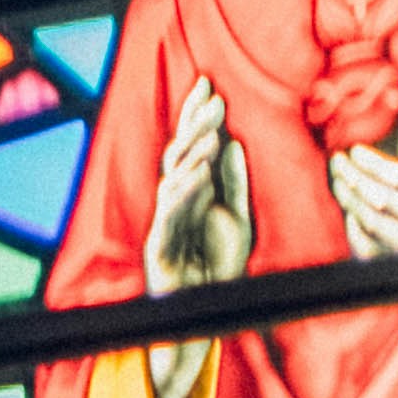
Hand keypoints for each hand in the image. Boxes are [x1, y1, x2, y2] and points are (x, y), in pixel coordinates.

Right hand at [145, 73, 250, 299]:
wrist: (207, 313)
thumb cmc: (219, 266)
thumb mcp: (238, 219)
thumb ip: (234, 183)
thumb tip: (232, 142)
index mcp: (192, 189)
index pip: (193, 144)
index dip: (198, 115)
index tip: (210, 85)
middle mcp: (175, 200)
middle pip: (180, 154)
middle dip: (196, 124)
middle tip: (213, 98)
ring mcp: (164, 222)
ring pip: (173, 179)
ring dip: (192, 156)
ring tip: (213, 135)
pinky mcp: (159, 247)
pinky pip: (170, 215)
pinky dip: (184, 194)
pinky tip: (199, 176)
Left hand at [329, 122, 397, 264]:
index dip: (373, 164)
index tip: (354, 151)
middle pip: (382, 198)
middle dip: (355, 178)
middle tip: (338, 162)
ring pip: (373, 221)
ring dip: (350, 199)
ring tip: (339, 181)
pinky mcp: (396, 259)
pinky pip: (367, 246)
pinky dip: (354, 228)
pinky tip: (350, 210)